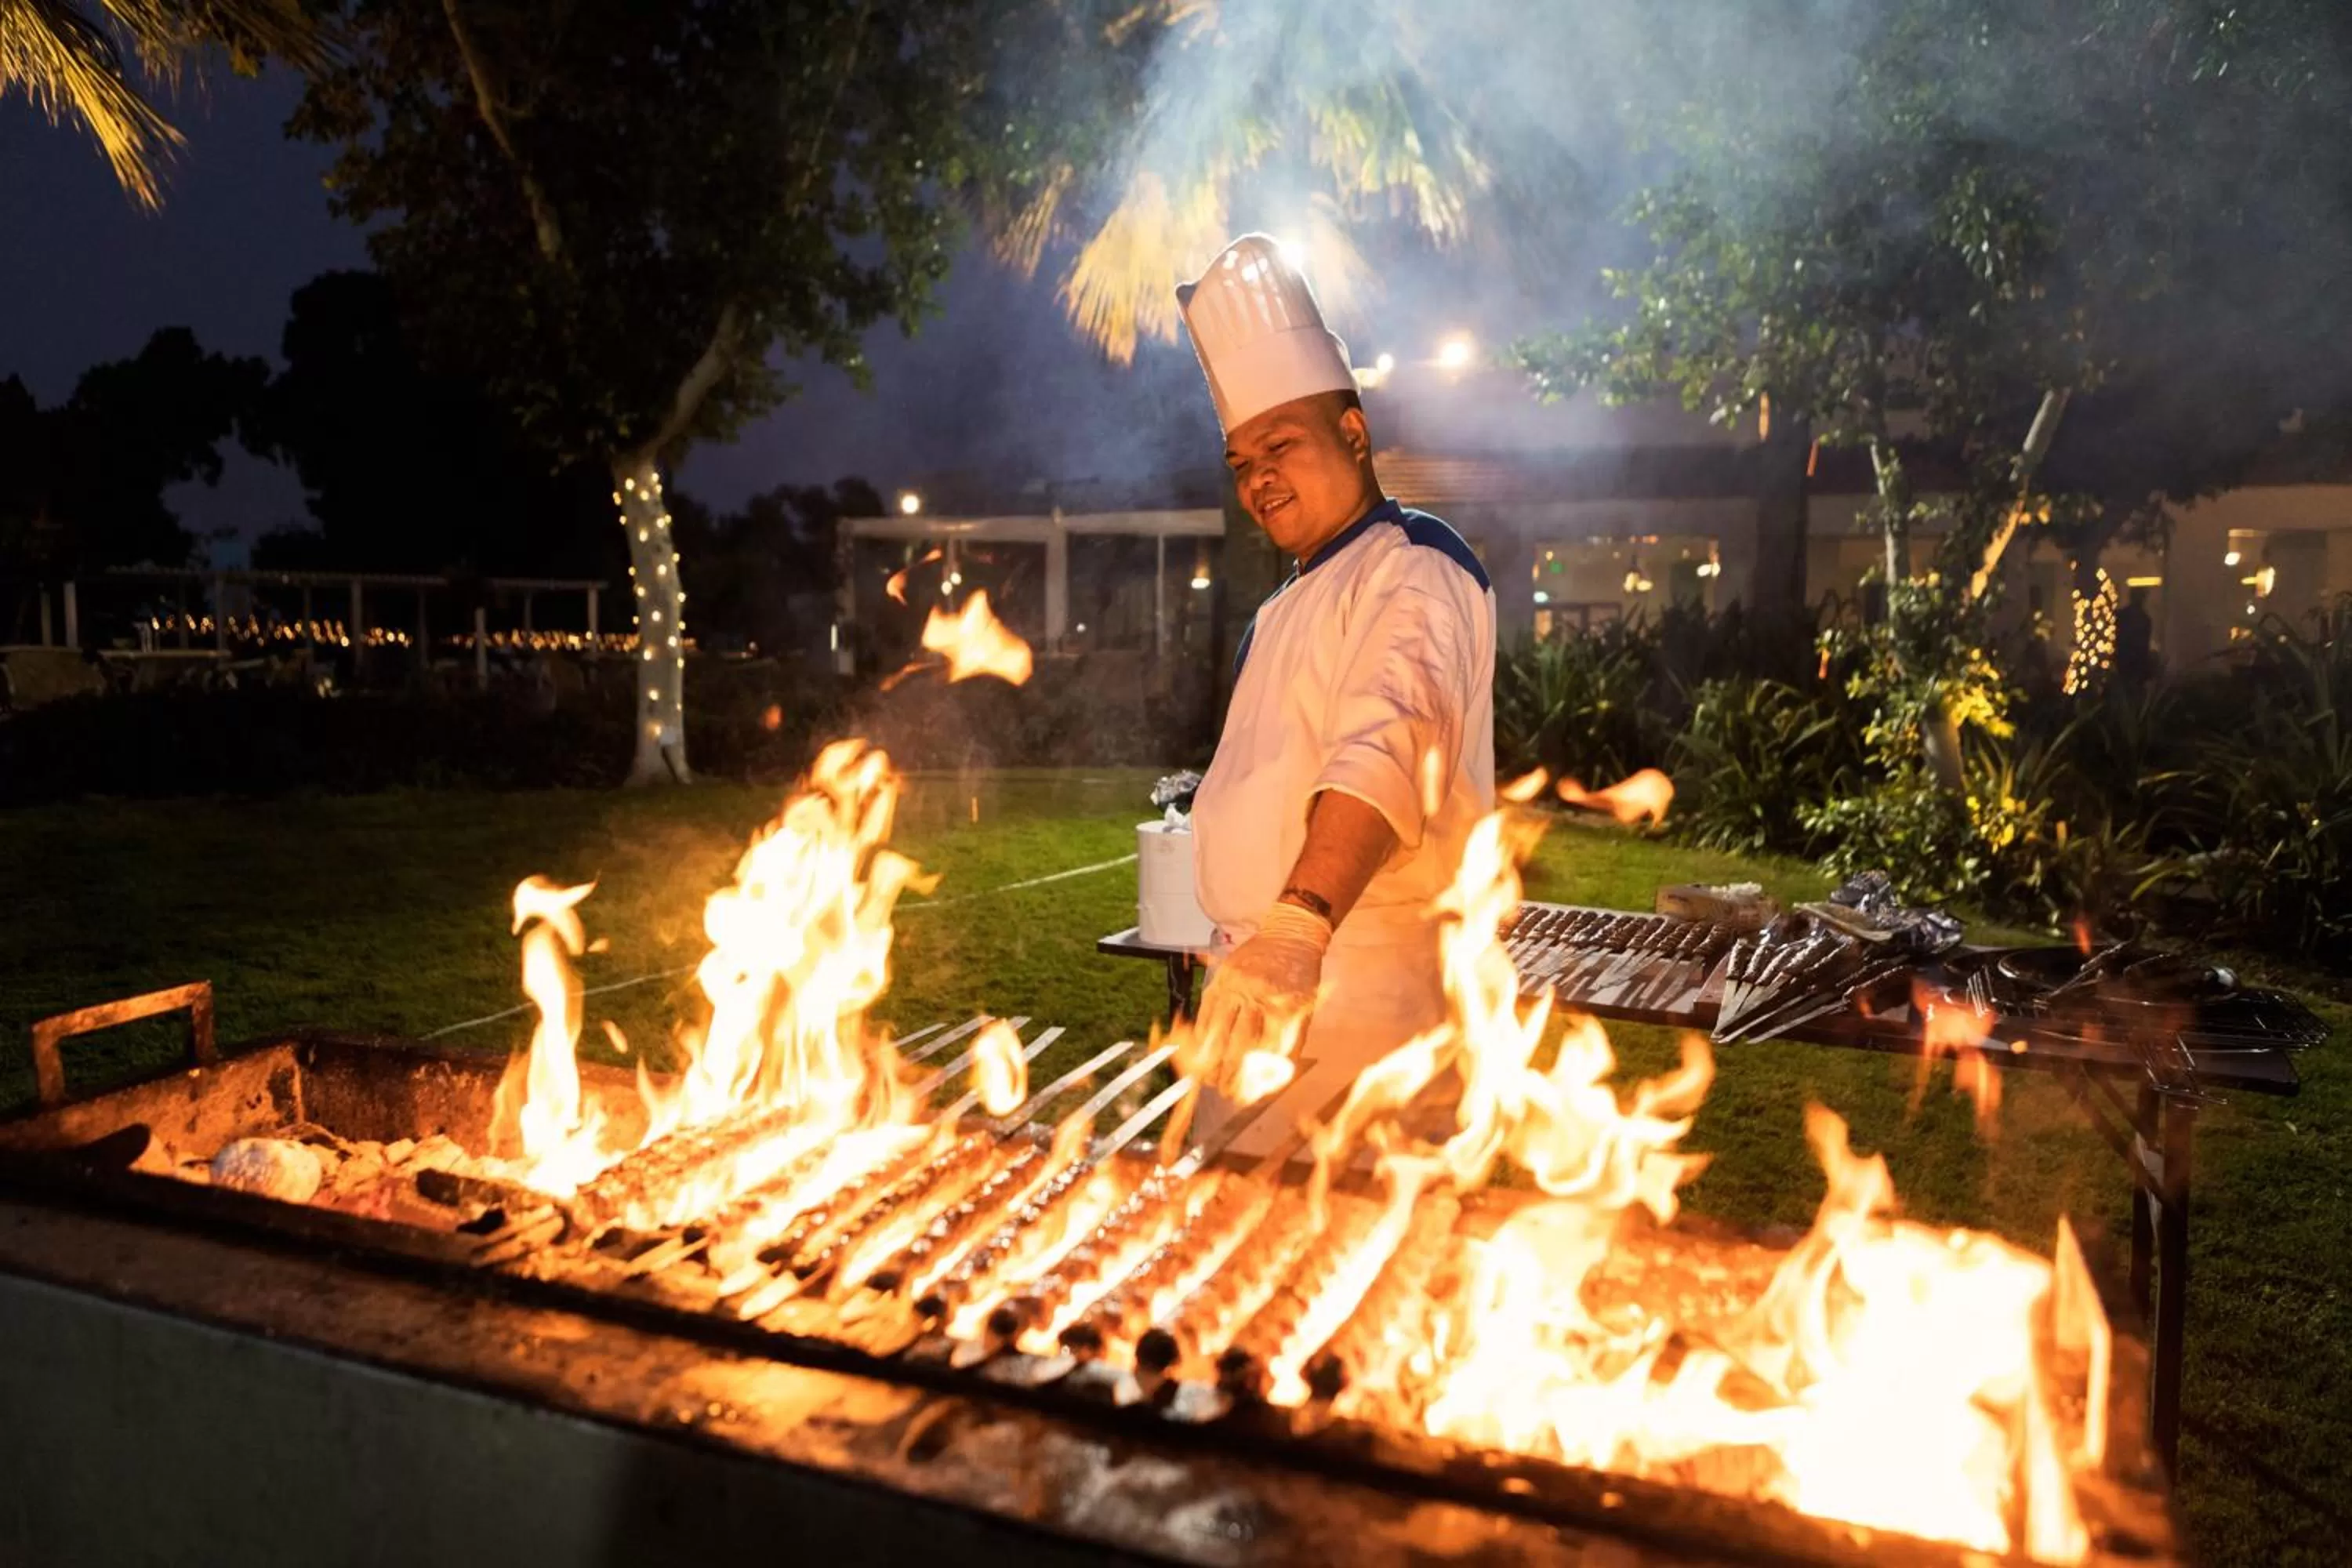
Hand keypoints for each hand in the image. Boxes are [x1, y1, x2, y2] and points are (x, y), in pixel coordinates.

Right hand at [1185, 901, 1331, 1097]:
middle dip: (1228, 1076)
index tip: (1244, 1097)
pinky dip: (1200, 1037)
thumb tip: (1270, 1080)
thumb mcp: (1306, 1010)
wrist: (1289, 935)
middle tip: (1226, 1093)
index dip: (1251, 1079)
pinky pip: (1205, 1013)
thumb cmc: (1301, 977)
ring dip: (1210, 1061)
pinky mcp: (1220, 979)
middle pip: (1237, 1047)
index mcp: (1284, 1007)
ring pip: (1216, 1033)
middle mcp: (1257, 997)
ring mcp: (1236, 987)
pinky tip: (1201, 1053)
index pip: (1263, 1054)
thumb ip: (1289, 1044)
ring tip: (1210, 1080)